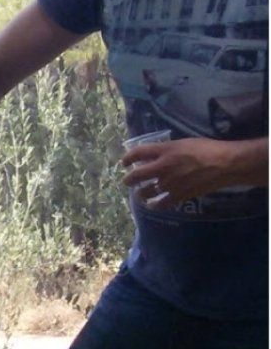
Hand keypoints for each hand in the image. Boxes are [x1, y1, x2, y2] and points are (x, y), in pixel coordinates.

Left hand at [121, 138, 239, 207]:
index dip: (127, 158)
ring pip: (144, 193)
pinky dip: (154, 205)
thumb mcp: (185, 143)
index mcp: (166, 150)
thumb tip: (156, 155)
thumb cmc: (208, 149)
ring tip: (141, 193)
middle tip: (128, 181)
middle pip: (136, 176)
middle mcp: (163, 167)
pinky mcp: (177, 196)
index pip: (138, 152)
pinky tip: (153, 204)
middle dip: (128, 179)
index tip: (124, 162)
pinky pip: (159, 204)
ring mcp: (168, 183)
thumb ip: (168, 150)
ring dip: (140, 194)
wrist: (224, 164)